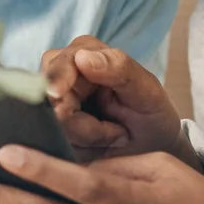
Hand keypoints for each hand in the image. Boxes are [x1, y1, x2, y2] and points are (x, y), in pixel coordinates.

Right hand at [41, 36, 187, 161]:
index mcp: (84, 53)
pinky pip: (52, 144)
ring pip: (50, 126)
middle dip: (81, 125)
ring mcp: (54, 104)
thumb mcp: (147, 90)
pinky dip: (78, 150)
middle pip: (49, 102)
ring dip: (84, 139)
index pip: (57, 67)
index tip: (66, 110)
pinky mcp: (53, 130)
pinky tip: (100, 147)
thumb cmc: (152, 113)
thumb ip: (120, 68)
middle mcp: (62, 75)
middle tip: (118, 133)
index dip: (57, 86)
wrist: (154, 148)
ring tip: (115, 137)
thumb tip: (82, 57)